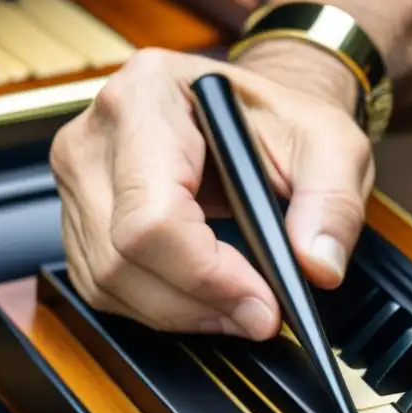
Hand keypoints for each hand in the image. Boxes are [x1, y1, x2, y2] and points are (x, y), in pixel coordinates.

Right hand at [49, 42, 371, 339]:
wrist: (252, 119)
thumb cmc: (283, 122)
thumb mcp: (332, 146)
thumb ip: (333, 203)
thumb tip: (316, 265)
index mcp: (148, 97)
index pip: (154, 214)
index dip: (208, 275)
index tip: (263, 303)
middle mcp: (96, 136)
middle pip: (124, 255)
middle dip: (202, 303)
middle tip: (263, 315)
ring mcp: (78, 179)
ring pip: (109, 280)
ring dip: (183, 314)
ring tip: (242, 308)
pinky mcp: (79, 218)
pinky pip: (103, 286)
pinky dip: (161, 307)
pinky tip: (208, 301)